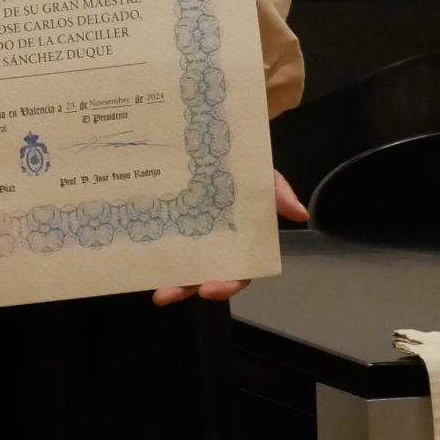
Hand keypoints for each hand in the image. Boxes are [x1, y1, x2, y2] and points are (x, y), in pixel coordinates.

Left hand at [153, 171, 309, 305]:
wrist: (216, 146)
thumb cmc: (245, 169)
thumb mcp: (264, 178)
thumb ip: (278, 194)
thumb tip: (300, 214)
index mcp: (241, 242)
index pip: (238, 272)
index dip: (226, 285)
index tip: (209, 289)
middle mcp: (216, 245)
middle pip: (204, 276)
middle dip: (186, 288)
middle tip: (167, 294)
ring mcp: (192, 236)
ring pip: (181, 266)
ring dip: (168, 281)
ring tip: (155, 292)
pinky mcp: (170, 223)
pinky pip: (162, 243)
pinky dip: (154, 255)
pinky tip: (139, 262)